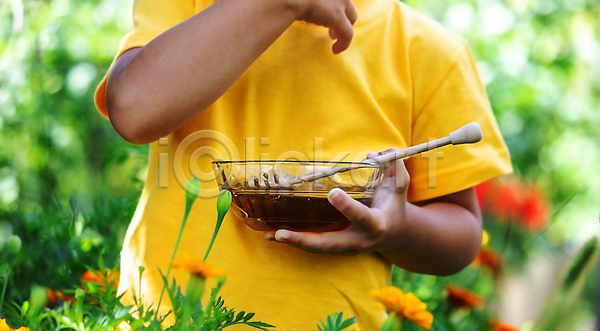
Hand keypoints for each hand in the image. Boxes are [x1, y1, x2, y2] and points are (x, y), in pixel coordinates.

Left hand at [264, 148, 409, 254]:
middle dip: (306, 240)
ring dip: (294, 242)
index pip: (362, 217)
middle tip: (282, 233)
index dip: (348, 207)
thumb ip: (393, 164)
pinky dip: (293, 241)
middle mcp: (359, 240)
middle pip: (331, 244)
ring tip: (271, 235)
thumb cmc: (394, 204)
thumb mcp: (400, 184)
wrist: (396, 235)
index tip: (333, 193)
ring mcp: (345, 248)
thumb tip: (374, 153)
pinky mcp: (335, 248)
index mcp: (376, 224)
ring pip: (318, 248)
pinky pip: (312, 246)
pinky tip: (270, 236)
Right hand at [288, 0, 357, 52]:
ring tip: (332, 40)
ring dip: (343, 32)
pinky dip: (343, 44)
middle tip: (331, 32)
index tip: (325, 19)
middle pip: (349, 9)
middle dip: (343, 20)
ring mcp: (340, 4)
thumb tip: (293, 10)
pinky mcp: (339, 18)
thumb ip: (304, 4)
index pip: (338, 1)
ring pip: (350, 21)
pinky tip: (335, 51)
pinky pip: (348, 34)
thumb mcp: (300, 2)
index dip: (335, 10)